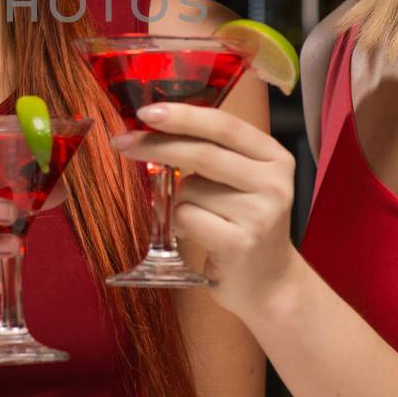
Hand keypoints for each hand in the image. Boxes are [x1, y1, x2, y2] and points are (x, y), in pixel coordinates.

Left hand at [112, 102, 297, 317]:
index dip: (183, 116)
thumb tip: (152, 128)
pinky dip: (179, 223)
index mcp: (275, 157)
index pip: (224, 125)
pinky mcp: (241, 243)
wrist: (270, 284)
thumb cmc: (243, 225)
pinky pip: (186, 217)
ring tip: (201, 219)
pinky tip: (201, 235)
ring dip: (176, 200)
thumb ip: (211, 153)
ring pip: (189, 188)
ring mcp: (261, 214)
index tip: (146, 112)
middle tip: (122, 142)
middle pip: (202, 152)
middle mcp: (275, 182)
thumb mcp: (240, 182)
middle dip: (156, 145)